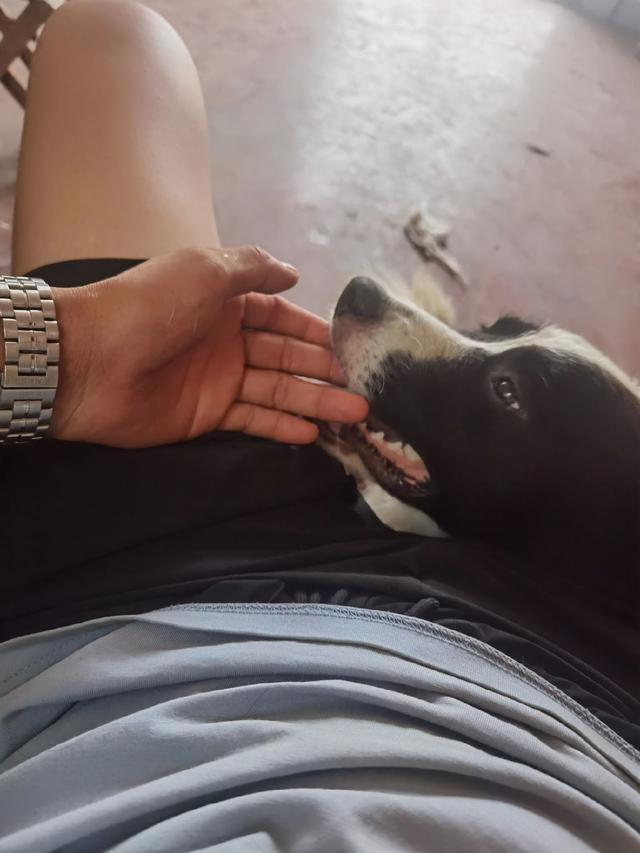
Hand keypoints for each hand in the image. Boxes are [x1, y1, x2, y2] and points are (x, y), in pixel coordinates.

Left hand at [50, 246, 367, 446]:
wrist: (91, 361)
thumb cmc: (152, 306)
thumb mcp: (206, 269)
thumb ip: (253, 268)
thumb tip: (294, 272)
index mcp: (225, 301)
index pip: (280, 316)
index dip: (313, 330)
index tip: (349, 345)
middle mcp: (226, 340)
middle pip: (286, 356)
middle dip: (325, 371)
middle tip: (365, 388)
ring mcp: (218, 379)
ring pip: (278, 390)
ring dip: (316, 402)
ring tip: (356, 416)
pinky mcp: (207, 415)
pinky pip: (254, 420)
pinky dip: (282, 426)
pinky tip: (313, 434)